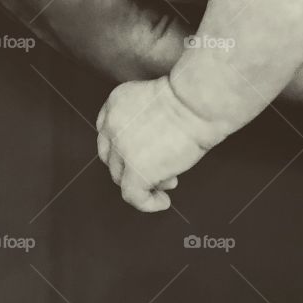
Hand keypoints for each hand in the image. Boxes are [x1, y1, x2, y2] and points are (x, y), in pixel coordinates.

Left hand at [96, 77, 228, 211]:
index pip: (107, 133)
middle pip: (112, 156)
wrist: (194, 104)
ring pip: (120, 177)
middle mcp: (111, 125)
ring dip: (142, 183)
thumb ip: (143, 123)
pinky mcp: (136, 170)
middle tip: (157, 170)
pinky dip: (146, 203)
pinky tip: (163, 201)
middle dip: (132, 166)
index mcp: (114, 104)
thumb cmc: (187, 99)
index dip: (122, 148)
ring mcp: (121, 149)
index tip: (139, 153)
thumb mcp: (152, 102)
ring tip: (167, 183)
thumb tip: (153, 154)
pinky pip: (133, 196)